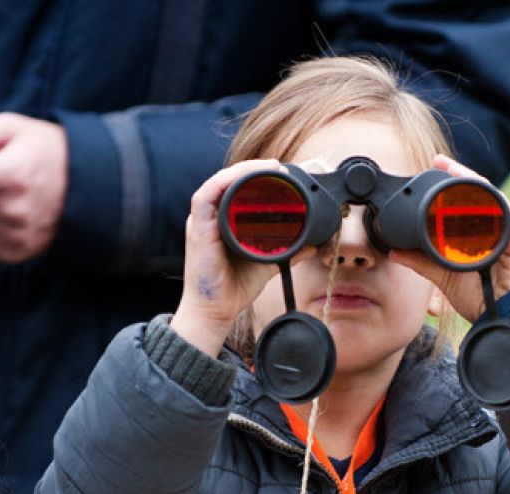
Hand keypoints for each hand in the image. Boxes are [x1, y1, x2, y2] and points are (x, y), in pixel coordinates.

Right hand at [168, 159, 294, 355]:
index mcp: (224, 220)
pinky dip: (222, 183)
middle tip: (280, 167)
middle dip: (254, 168)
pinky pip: (204, 197)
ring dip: (243, 170)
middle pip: (230, 180)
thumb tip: (312, 246)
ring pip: (218, 182)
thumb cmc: (233, 288)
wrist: (216, 311)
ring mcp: (202, 221)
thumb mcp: (267, 263)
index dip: (257, 174)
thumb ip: (287, 251)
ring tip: (267, 167)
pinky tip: (239, 178)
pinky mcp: (197, 229)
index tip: (282, 172)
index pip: (238, 187)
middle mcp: (212, 216)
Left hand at [391, 154, 509, 321]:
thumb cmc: (479, 298)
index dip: (451, 181)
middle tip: (440, 161)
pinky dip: (495, 205)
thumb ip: (421, 261)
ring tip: (455, 171)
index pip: (467, 200)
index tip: (433, 165)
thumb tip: (394, 251)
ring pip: (493, 199)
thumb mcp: (442, 275)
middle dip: (460, 174)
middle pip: (480, 193)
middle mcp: (496, 227)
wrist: (501, 321)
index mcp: (480, 232)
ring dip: (474, 182)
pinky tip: (480, 195)